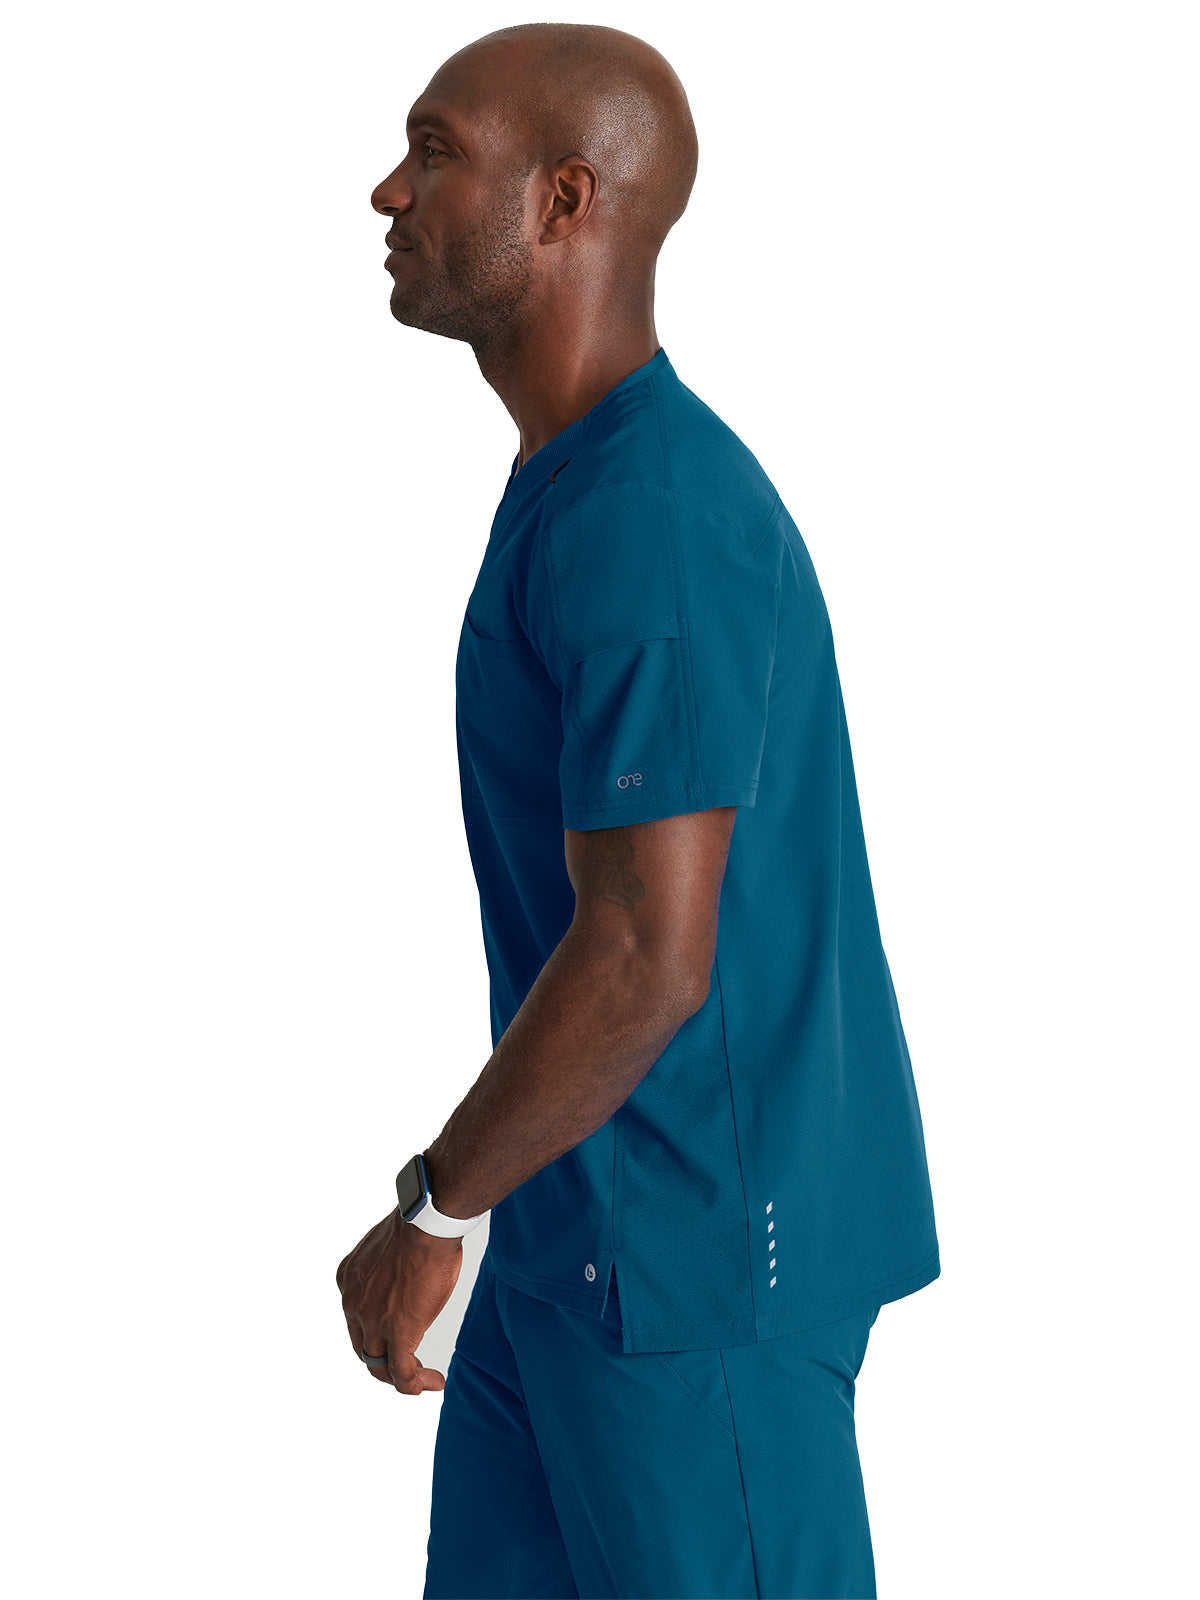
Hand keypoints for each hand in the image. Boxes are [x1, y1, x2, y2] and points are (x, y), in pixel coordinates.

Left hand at [336, 1207, 463, 1394]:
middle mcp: (353, 1302)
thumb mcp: (390, 1246)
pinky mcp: (398, 1333)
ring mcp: (373, 1321)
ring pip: (378, 1363)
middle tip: (407, 1362)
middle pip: (363, 1346)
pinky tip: (431, 1383)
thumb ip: (390, 1266)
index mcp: (349, 1279)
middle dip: (383, 1358)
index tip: (396, 1331)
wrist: (426, 1225)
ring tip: (421, 1378)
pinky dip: (413, 1383)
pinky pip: (401, 1372)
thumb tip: (406, 1269)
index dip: (376, 1330)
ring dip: (399, 1374)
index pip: (356, 1317)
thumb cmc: (418, 1226)